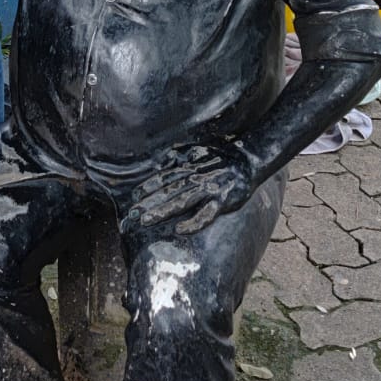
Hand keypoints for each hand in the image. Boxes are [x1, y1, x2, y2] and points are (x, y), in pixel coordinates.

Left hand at [121, 143, 256, 236]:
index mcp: (188, 166)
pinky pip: (205, 215)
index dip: (148, 186)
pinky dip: (192, 223)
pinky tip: (179, 230)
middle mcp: (196, 177)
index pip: (163, 177)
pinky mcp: (222, 201)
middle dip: (148, 203)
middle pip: (168, 190)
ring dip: (162, 211)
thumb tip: (161, 161)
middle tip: (132, 214)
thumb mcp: (197, 150)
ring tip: (146, 221)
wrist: (248, 160)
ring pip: (181, 202)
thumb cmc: (221, 156)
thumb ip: (179, 155)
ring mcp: (209, 189)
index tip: (134, 197)